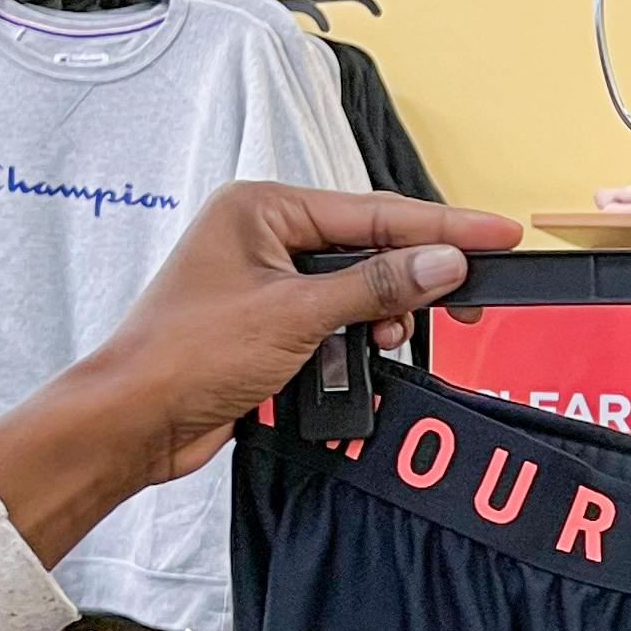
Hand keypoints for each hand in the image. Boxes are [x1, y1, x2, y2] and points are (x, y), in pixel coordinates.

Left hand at [0, 183, 521, 568]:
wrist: (132, 421)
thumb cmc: (184, 355)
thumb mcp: (295, 315)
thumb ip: (377, 287)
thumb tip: (443, 263)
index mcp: (261, 209)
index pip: (373, 212)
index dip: (442, 228)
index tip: (499, 234)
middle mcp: (264, 238)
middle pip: (369, 248)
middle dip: (413, 280)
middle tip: (472, 298)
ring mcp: (266, 283)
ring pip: (357, 291)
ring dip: (381, 319)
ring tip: (391, 342)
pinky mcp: (269, 328)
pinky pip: (335, 325)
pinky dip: (355, 344)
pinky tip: (365, 359)